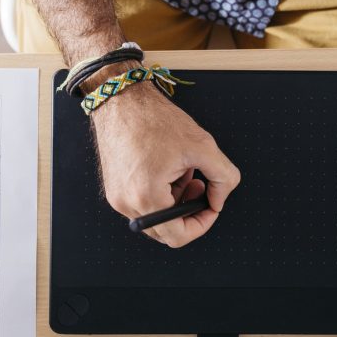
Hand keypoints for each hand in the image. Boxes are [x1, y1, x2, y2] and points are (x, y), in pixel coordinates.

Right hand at [90, 81, 240, 246]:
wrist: (121, 100)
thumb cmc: (155, 119)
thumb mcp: (202, 146)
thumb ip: (223, 178)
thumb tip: (218, 200)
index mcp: (147, 196)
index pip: (177, 236)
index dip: (201, 224)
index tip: (211, 206)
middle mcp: (127, 202)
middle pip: (166, 231)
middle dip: (188, 210)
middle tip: (199, 184)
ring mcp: (117, 197)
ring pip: (155, 217)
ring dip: (174, 200)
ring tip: (182, 171)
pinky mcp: (113, 189)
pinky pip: (142, 204)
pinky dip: (159, 194)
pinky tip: (167, 169)